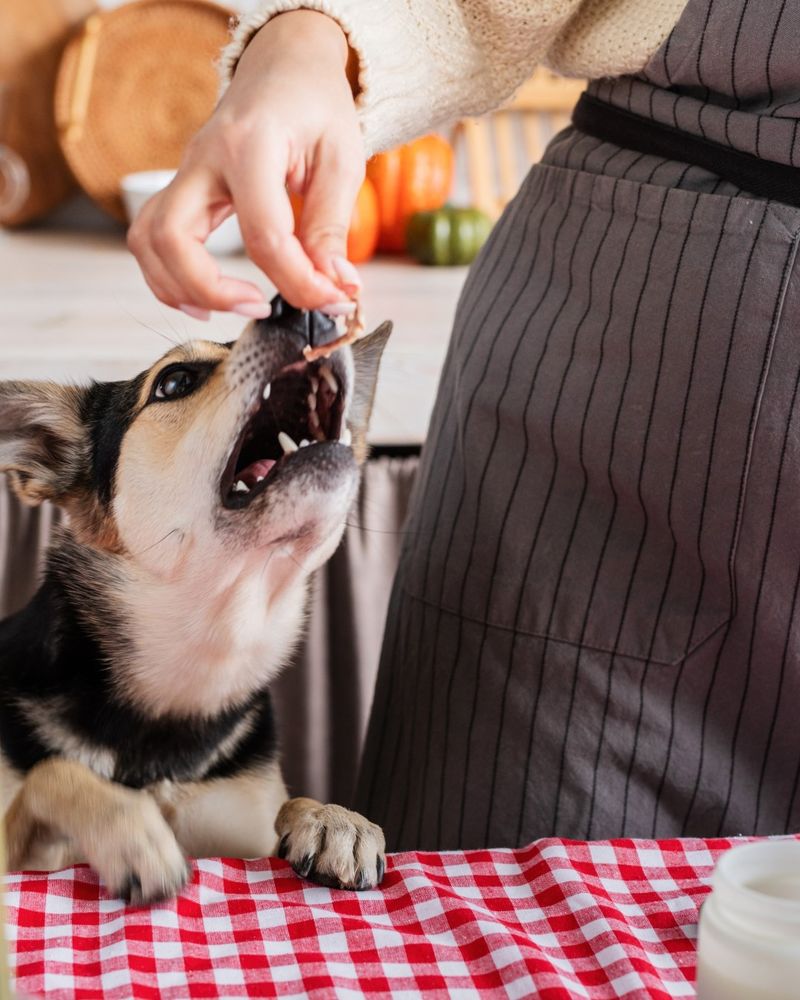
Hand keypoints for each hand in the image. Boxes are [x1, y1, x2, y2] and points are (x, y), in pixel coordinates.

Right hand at [127, 11, 363, 318]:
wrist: (285, 66)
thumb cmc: (315, 105)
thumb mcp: (342, 159)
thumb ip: (332, 226)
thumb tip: (336, 286)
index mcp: (250, 145)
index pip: (264, 234)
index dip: (298, 281)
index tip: (331, 299)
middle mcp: (204, 158)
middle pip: (172, 236)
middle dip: (212, 288)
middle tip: (263, 308)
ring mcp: (186, 173)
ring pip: (148, 241)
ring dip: (180, 287)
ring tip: (232, 308)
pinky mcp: (183, 188)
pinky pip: (151, 237)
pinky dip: (168, 276)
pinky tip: (205, 297)